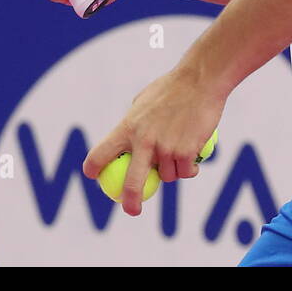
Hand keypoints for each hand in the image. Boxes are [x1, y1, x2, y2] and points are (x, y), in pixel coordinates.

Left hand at [82, 66, 225, 216]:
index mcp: (128, 126)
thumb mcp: (143, 101)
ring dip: (172, 171)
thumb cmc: (172, 88)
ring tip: (179, 152)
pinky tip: (193, 160)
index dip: (93, 166)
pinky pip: (186, 172)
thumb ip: (135, 123)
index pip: (102, 151)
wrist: (200, 81)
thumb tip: (128, 139)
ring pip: (167, 176)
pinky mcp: (187, 152)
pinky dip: (190, 169)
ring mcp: (166, 148)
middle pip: (132, 181)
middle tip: (131, 209)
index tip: (91, 175)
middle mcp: (145, 140)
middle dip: (130, 200)